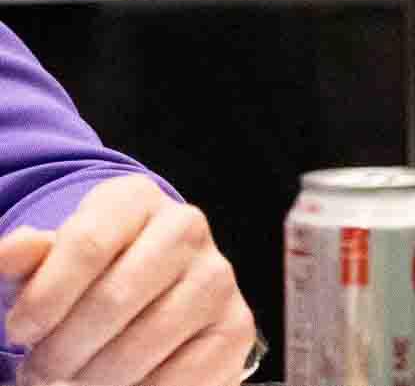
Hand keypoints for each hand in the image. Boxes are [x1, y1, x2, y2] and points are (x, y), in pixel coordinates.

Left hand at [0, 176, 254, 385]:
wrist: (152, 294)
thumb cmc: (88, 278)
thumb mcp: (50, 262)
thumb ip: (23, 258)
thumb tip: (14, 249)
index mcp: (135, 200)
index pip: (87, 244)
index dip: (44, 298)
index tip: (20, 333)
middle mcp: (186, 228)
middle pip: (114, 299)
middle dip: (62, 350)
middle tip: (40, 372)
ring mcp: (218, 278)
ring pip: (143, 343)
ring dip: (93, 378)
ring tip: (73, 381)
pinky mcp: (237, 327)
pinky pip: (179, 378)